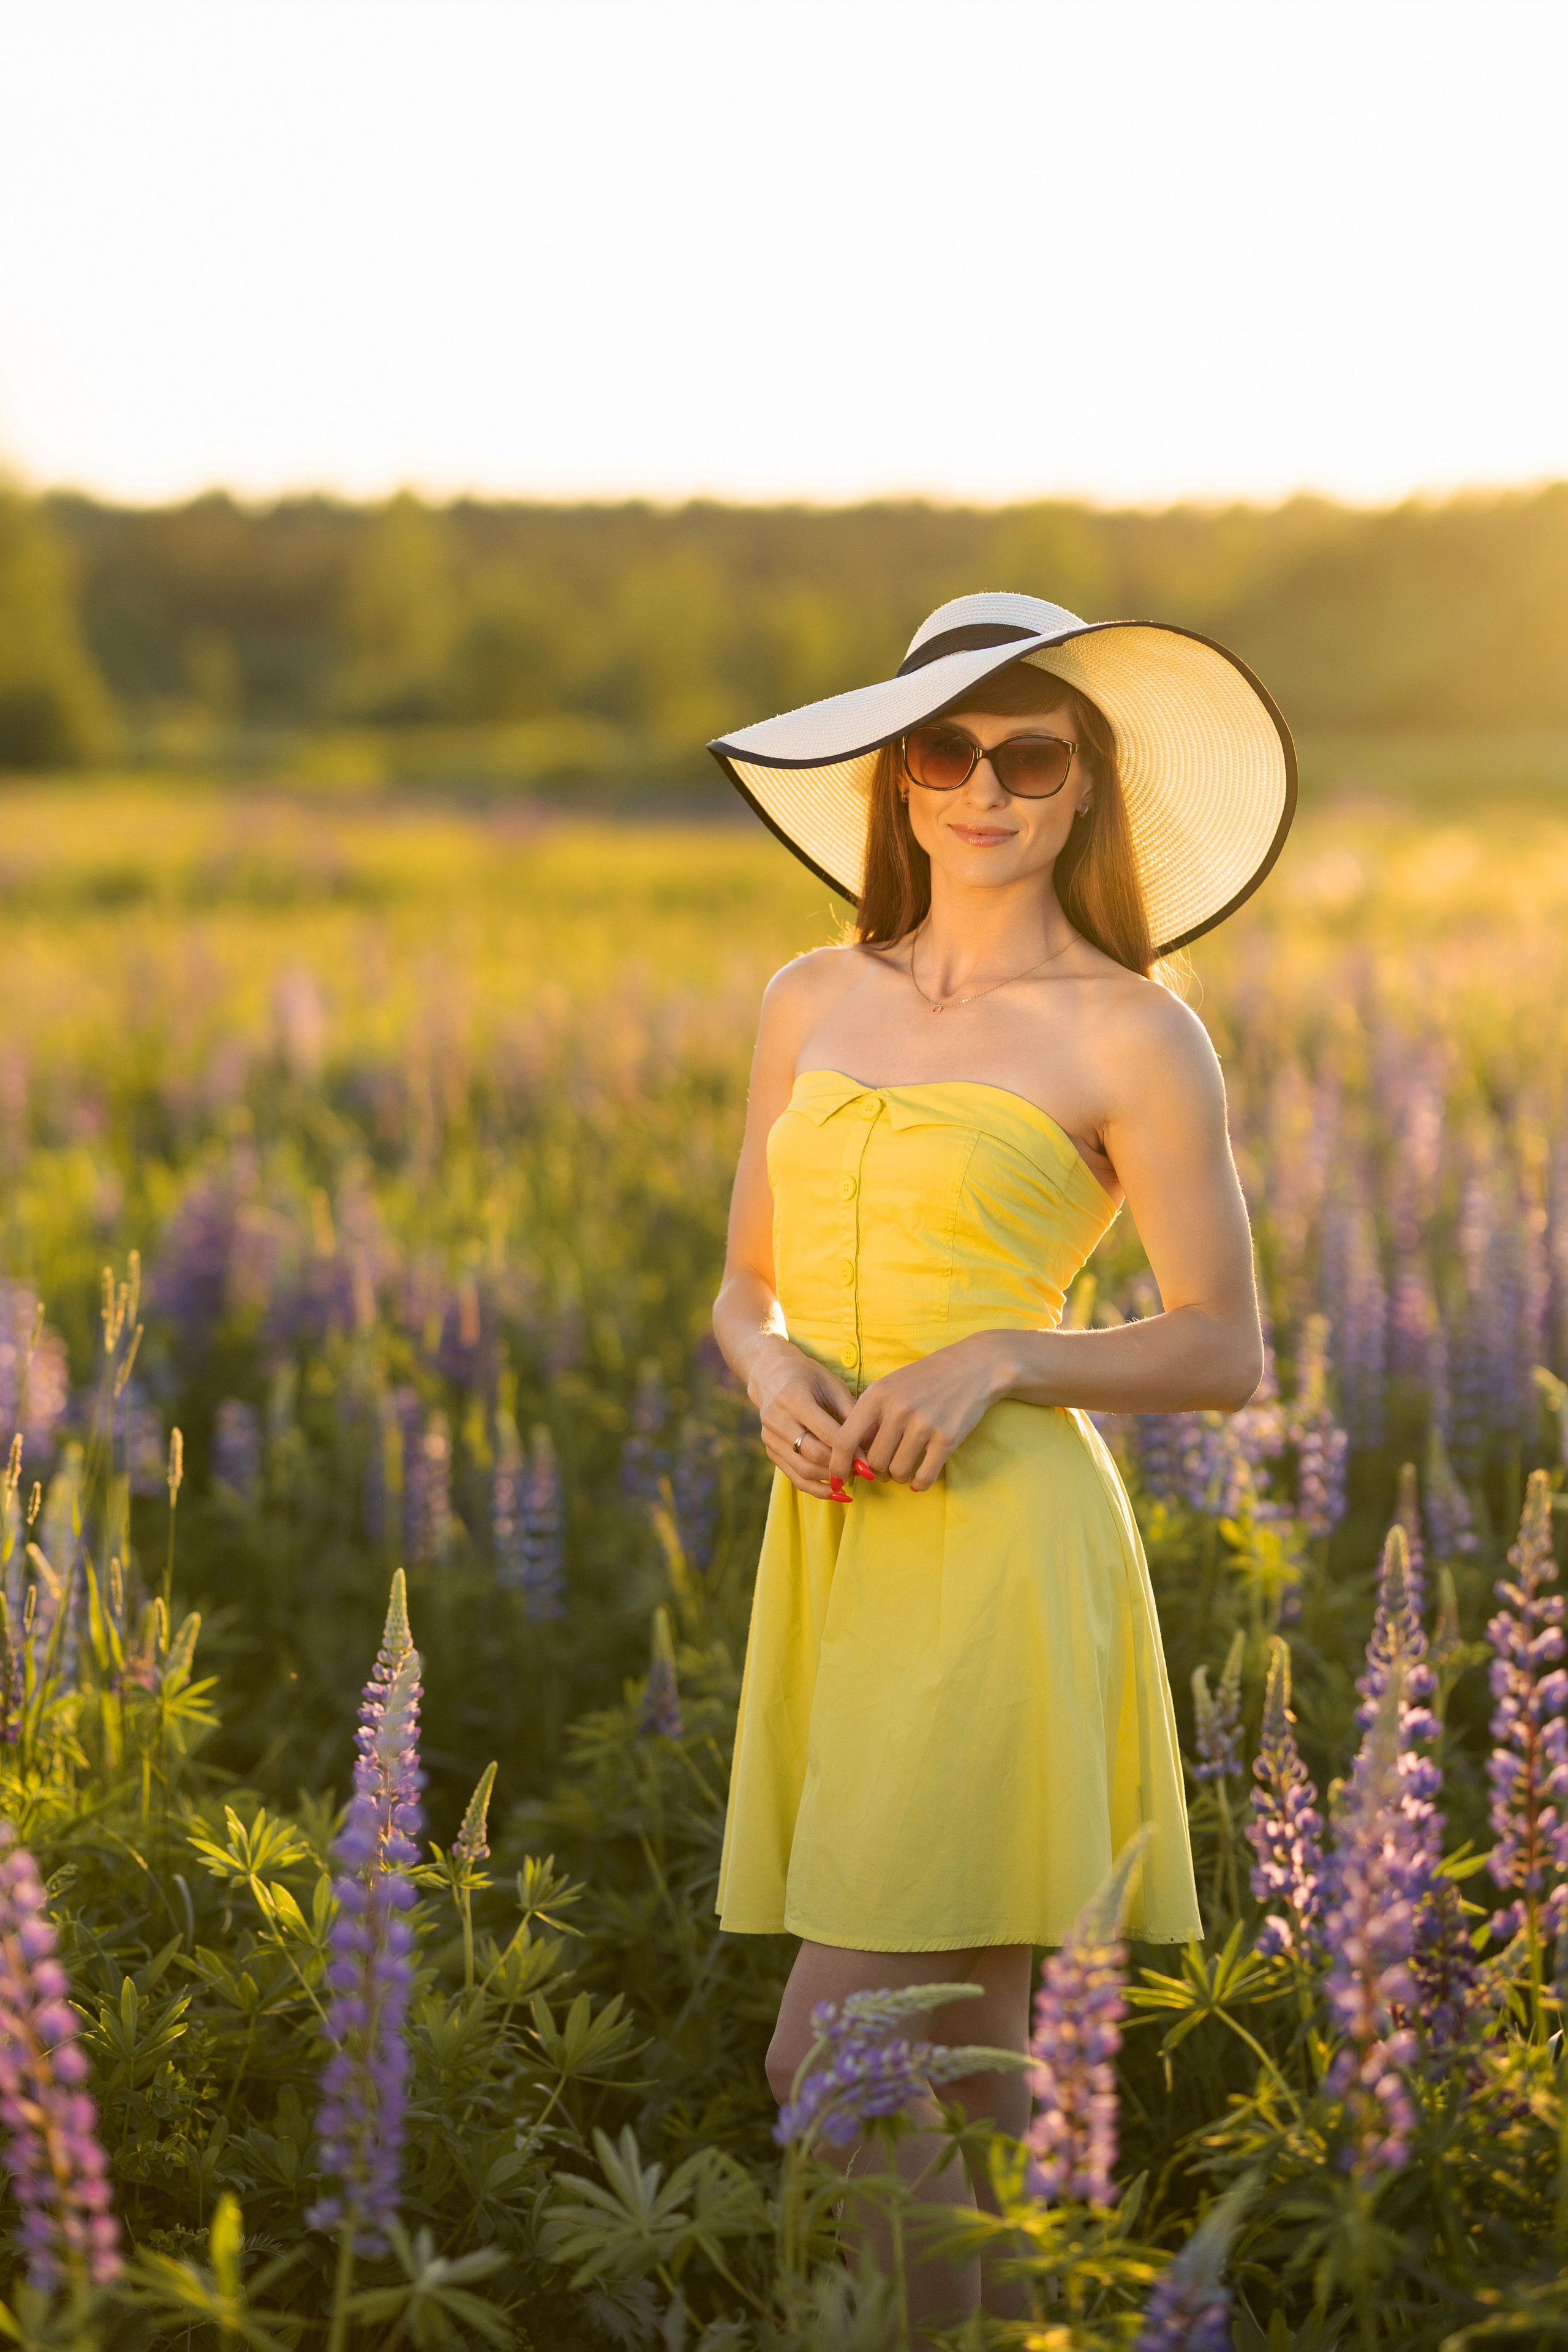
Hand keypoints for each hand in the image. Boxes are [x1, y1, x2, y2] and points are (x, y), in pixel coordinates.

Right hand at [751, 1339, 857, 1500]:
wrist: (770, 1374)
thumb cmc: (807, 1376)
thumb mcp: (832, 1384)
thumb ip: (851, 1411)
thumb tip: (875, 1440)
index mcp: (793, 1398)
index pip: (827, 1433)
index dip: (851, 1451)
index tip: (871, 1463)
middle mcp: (777, 1419)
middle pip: (814, 1455)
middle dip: (842, 1467)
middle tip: (864, 1471)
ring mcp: (770, 1437)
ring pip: (803, 1470)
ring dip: (831, 1479)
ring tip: (853, 1477)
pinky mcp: (770, 1451)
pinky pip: (794, 1477)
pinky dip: (817, 1489)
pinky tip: (837, 1493)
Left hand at [826, 1334, 1011, 1495]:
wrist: (974, 1366)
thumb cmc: (927, 1378)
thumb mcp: (891, 1386)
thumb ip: (870, 1415)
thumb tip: (852, 1454)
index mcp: (877, 1395)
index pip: (845, 1439)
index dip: (838, 1465)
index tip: (837, 1479)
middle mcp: (897, 1409)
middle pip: (873, 1461)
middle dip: (876, 1471)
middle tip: (885, 1467)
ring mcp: (924, 1424)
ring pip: (897, 1471)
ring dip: (899, 1476)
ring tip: (906, 1465)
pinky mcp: (947, 1438)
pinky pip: (924, 1476)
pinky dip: (919, 1483)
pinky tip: (920, 1478)